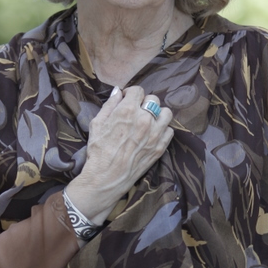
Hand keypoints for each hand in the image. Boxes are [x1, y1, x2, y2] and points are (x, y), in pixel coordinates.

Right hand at [66, 86, 173, 223]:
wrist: (106, 176)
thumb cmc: (99, 150)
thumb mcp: (97, 123)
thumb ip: (110, 104)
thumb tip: (118, 92)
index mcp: (128, 110)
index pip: (138, 90)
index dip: (131, 94)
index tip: (127, 100)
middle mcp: (145, 119)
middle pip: (153, 99)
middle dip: (144, 103)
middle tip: (137, 111)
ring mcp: (155, 134)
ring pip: (166, 113)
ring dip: (158, 114)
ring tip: (150, 120)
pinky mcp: (160, 147)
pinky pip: (169, 131)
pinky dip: (163, 130)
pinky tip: (153, 134)